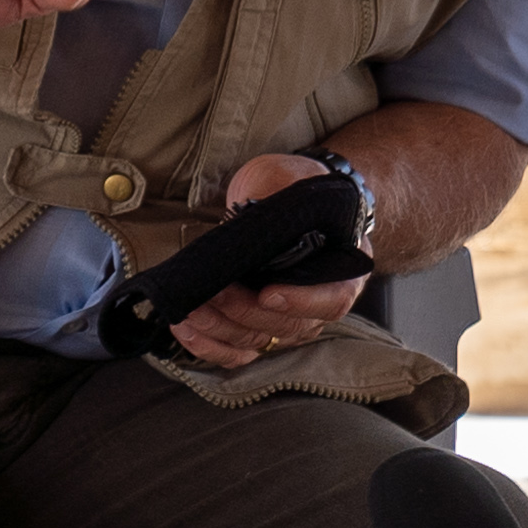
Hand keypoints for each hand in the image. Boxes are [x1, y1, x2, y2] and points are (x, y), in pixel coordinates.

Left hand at [169, 151, 373, 369]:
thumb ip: (281, 193)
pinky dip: (211, 346)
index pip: (332, 299)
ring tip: (190, 308)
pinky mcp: (259, 327)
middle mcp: (319, 302)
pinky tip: (186, 330)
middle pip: (287, 325)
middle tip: (212, 291)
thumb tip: (254, 211)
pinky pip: (239, 350)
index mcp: (342, 268)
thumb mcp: (291, 177)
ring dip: (219, 328)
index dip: (300, 302)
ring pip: (258, 339)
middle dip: (243, 310)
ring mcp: (289, 319)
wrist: (285, 195)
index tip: (267, 294)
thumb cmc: (292, 186)